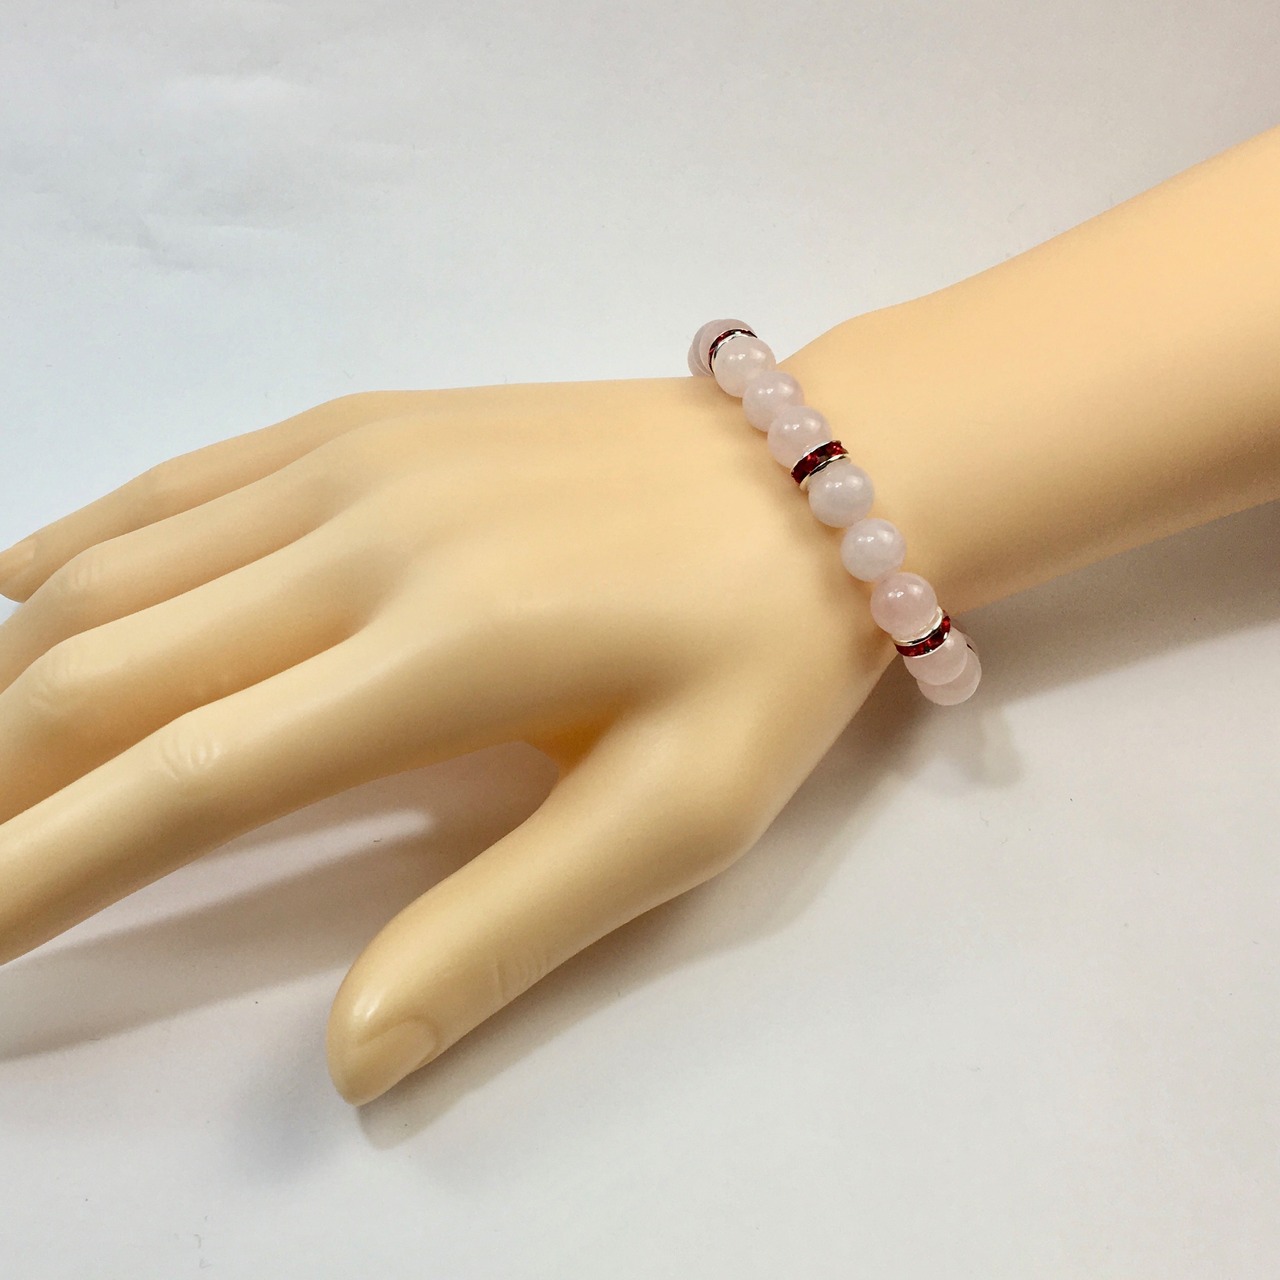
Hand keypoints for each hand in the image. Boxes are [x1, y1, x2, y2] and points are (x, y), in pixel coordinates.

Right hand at [0, 375, 890, 1102]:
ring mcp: (353, 459)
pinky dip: (73, 554)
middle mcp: (362, 538)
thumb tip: (351, 1053)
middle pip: (105, 670)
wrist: (818, 473)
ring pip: (109, 570)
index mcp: (443, 653)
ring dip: (19, 677)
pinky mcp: (363, 418)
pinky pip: (173, 485)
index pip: (187, 778)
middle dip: (2, 783)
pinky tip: (28, 605)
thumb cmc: (760, 656)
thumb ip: (503, 930)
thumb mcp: (673, 818)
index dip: (45, 869)